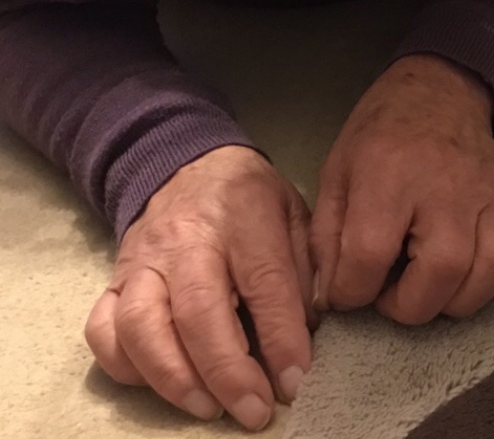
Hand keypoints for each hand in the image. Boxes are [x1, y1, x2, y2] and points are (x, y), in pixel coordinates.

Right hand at [85, 146, 314, 430]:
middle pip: (199, 312)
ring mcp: (142, 260)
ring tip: (208, 408)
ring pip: (142, 325)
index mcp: (244, 215)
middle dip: (228, 372)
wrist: (187, 163)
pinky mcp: (112, 280)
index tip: (294, 381)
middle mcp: (187, 238)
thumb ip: (305, 267)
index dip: (281, 339)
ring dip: (174, 378)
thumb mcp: (293, 212)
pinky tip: (162, 384)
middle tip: (255, 411)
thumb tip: (308, 333)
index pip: (265, 284)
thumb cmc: (250, 197)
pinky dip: (127, 367)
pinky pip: (104, 331)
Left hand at [310, 54, 493, 324]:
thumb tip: (326, 301)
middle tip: (391, 291)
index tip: (348, 288)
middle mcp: (446, 188)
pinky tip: (473, 267)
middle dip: (408, 305)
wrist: (440, 93)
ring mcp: (490, 196)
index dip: (350, 291)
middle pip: (441, 273)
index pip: (369, 256)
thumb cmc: (380, 135)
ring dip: (456, 298)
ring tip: (430, 285)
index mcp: (390, 176)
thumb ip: (326, 240)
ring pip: (490, 272)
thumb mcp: (336, 175)